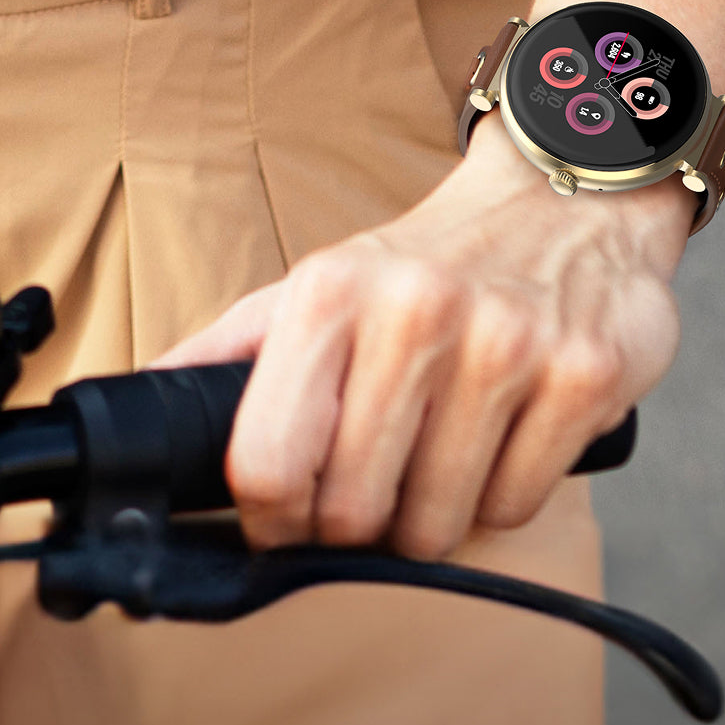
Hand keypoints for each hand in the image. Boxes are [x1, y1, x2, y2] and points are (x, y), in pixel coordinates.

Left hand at [156, 110, 693, 556]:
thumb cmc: (422, 264)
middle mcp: (415, 313)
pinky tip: (501, 439)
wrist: (559, 199)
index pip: (268, 462)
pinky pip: (515, 508)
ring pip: (437, 525)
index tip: (286, 518)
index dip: (270, 518)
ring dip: (431, 516)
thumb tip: (142, 404)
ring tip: (440, 453)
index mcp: (330, 294)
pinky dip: (502, 497)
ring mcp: (506, 345)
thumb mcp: (315, 287)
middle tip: (376, 483)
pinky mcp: (582, 376)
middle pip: (353, 513)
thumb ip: (228, 352)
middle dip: (358, 523)